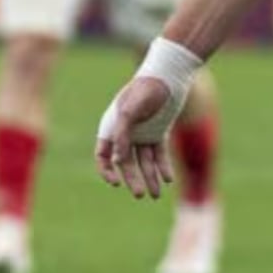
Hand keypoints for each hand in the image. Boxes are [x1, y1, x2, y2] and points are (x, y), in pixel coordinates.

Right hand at [95, 75, 184, 198]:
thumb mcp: (129, 111)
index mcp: (112, 128)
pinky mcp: (158, 133)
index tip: (115, 182)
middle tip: (141, 195)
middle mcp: (126, 134)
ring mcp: (142, 134)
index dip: (107, 171)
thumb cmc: (144, 90)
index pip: (104, 156)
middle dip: (132, 180)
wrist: (168, 77)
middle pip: (126, 163)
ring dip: (149, 178)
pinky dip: (163, 167)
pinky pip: (159, 155)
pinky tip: (168, 179)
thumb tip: (118, 160)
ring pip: (144, 162)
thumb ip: (122, 135)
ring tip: (156, 195)